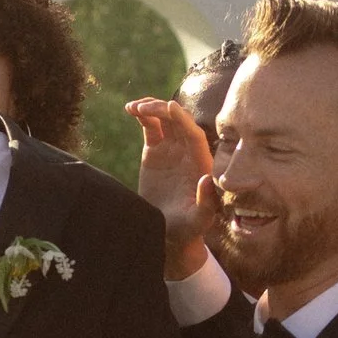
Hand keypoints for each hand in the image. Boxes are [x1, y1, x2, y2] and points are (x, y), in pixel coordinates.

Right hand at [127, 98, 218, 278]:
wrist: (170, 231)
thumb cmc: (189, 228)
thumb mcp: (199, 220)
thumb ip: (206, 202)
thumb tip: (207, 178)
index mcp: (201, 163)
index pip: (194, 135)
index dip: (183, 119)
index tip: (170, 106)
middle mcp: (188, 151)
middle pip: (179, 121)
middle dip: (163, 110)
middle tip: (144, 108)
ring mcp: (172, 149)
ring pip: (165, 119)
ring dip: (152, 108)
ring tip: (134, 107)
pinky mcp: (156, 150)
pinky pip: (151, 126)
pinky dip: (142, 115)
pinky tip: (130, 108)